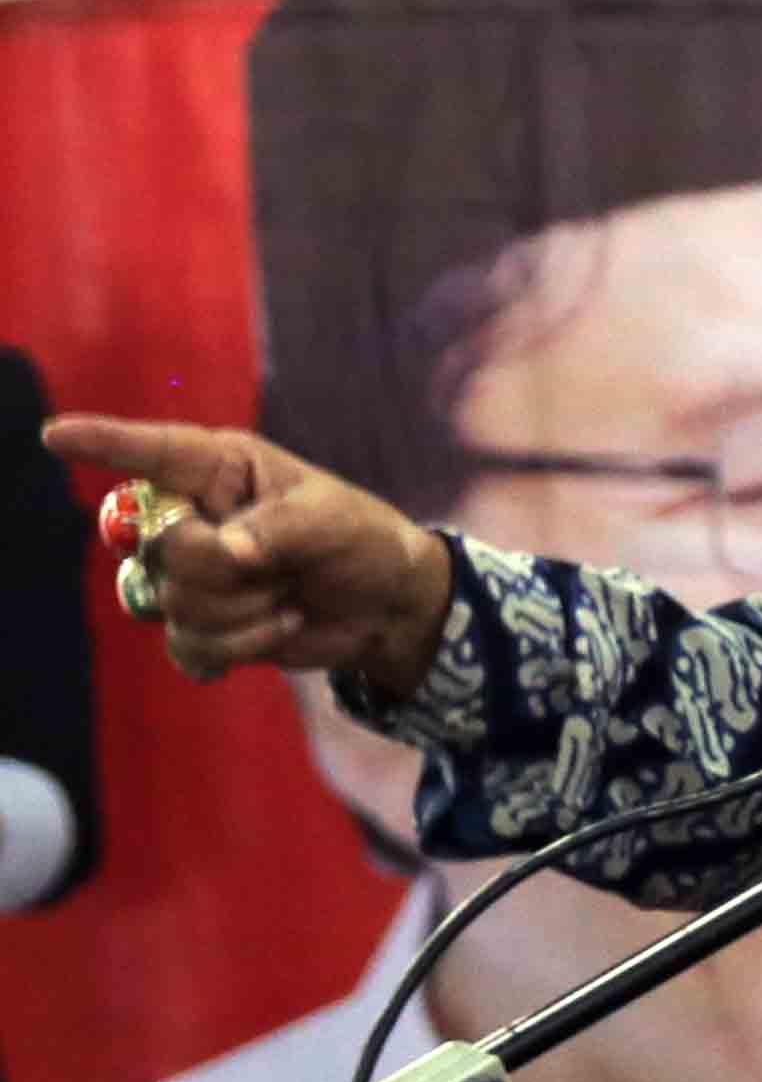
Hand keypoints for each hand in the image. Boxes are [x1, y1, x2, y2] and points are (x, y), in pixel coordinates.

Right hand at [41, 416, 453, 696]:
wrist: (385, 606)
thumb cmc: (361, 540)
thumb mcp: (332, 521)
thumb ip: (277, 530)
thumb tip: (224, 554)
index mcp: (220, 468)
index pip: (152, 452)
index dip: (103, 443)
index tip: (55, 436)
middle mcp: (193, 515)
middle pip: (157, 548)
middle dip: (222, 570)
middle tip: (279, 567)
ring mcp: (190, 572)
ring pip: (172, 601)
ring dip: (242, 611)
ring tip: (287, 595)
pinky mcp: (199, 622)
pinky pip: (185, 643)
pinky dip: (237, 645)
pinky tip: (278, 627)